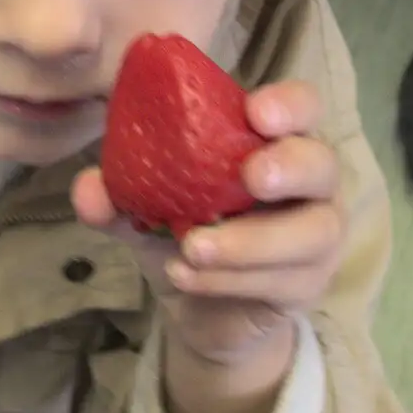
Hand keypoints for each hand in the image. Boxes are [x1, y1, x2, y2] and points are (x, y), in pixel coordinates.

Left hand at [72, 81, 344, 367]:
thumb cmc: (183, 230)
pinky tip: (189, 276)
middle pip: (323, 163)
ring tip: (192, 247)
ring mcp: (317, 234)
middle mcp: (308, 181)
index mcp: (270, 141)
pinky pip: (285, 279)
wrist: (201, 308)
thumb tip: (89, 188)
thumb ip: (116, 194)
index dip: (289, 104)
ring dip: (251, 240)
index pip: (303, 106)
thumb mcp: (142, 209)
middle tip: (249, 177)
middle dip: (288, 166)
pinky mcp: (309, 284)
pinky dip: (233, 279)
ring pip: (312, 231)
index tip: (255, 112)